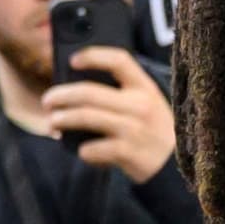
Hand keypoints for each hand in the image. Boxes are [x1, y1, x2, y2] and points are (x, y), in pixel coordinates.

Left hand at [41, 47, 175, 183]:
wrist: (177, 168)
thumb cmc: (154, 132)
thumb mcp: (149, 104)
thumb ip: (123, 94)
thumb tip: (77, 89)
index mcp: (145, 88)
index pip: (119, 60)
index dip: (93, 56)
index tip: (73, 60)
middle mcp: (140, 105)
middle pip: (89, 92)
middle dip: (61, 95)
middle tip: (47, 100)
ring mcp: (134, 129)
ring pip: (85, 117)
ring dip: (62, 119)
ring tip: (52, 122)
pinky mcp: (128, 153)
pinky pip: (92, 148)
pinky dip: (82, 151)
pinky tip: (82, 151)